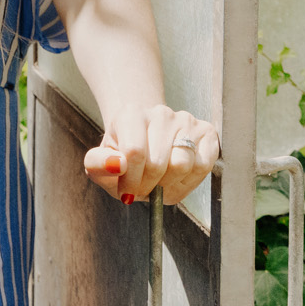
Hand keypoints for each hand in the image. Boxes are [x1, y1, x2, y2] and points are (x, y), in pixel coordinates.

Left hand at [84, 105, 219, 206]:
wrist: (144, 135)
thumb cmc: (122, 151)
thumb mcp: (100, 159)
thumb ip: (97, 164)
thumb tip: (117, 165)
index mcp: (131, 114)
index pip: (135, 153)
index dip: (132, 181)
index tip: (126, 192)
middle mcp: (161, 113)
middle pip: (159, 163)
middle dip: (149, 186)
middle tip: (142, 189)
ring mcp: (186, 121)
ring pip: (183, 165)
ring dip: (169, 184)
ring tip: (158, 183)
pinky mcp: (207, 132)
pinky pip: (204, 165)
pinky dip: (190, 181)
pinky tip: (176, 177)